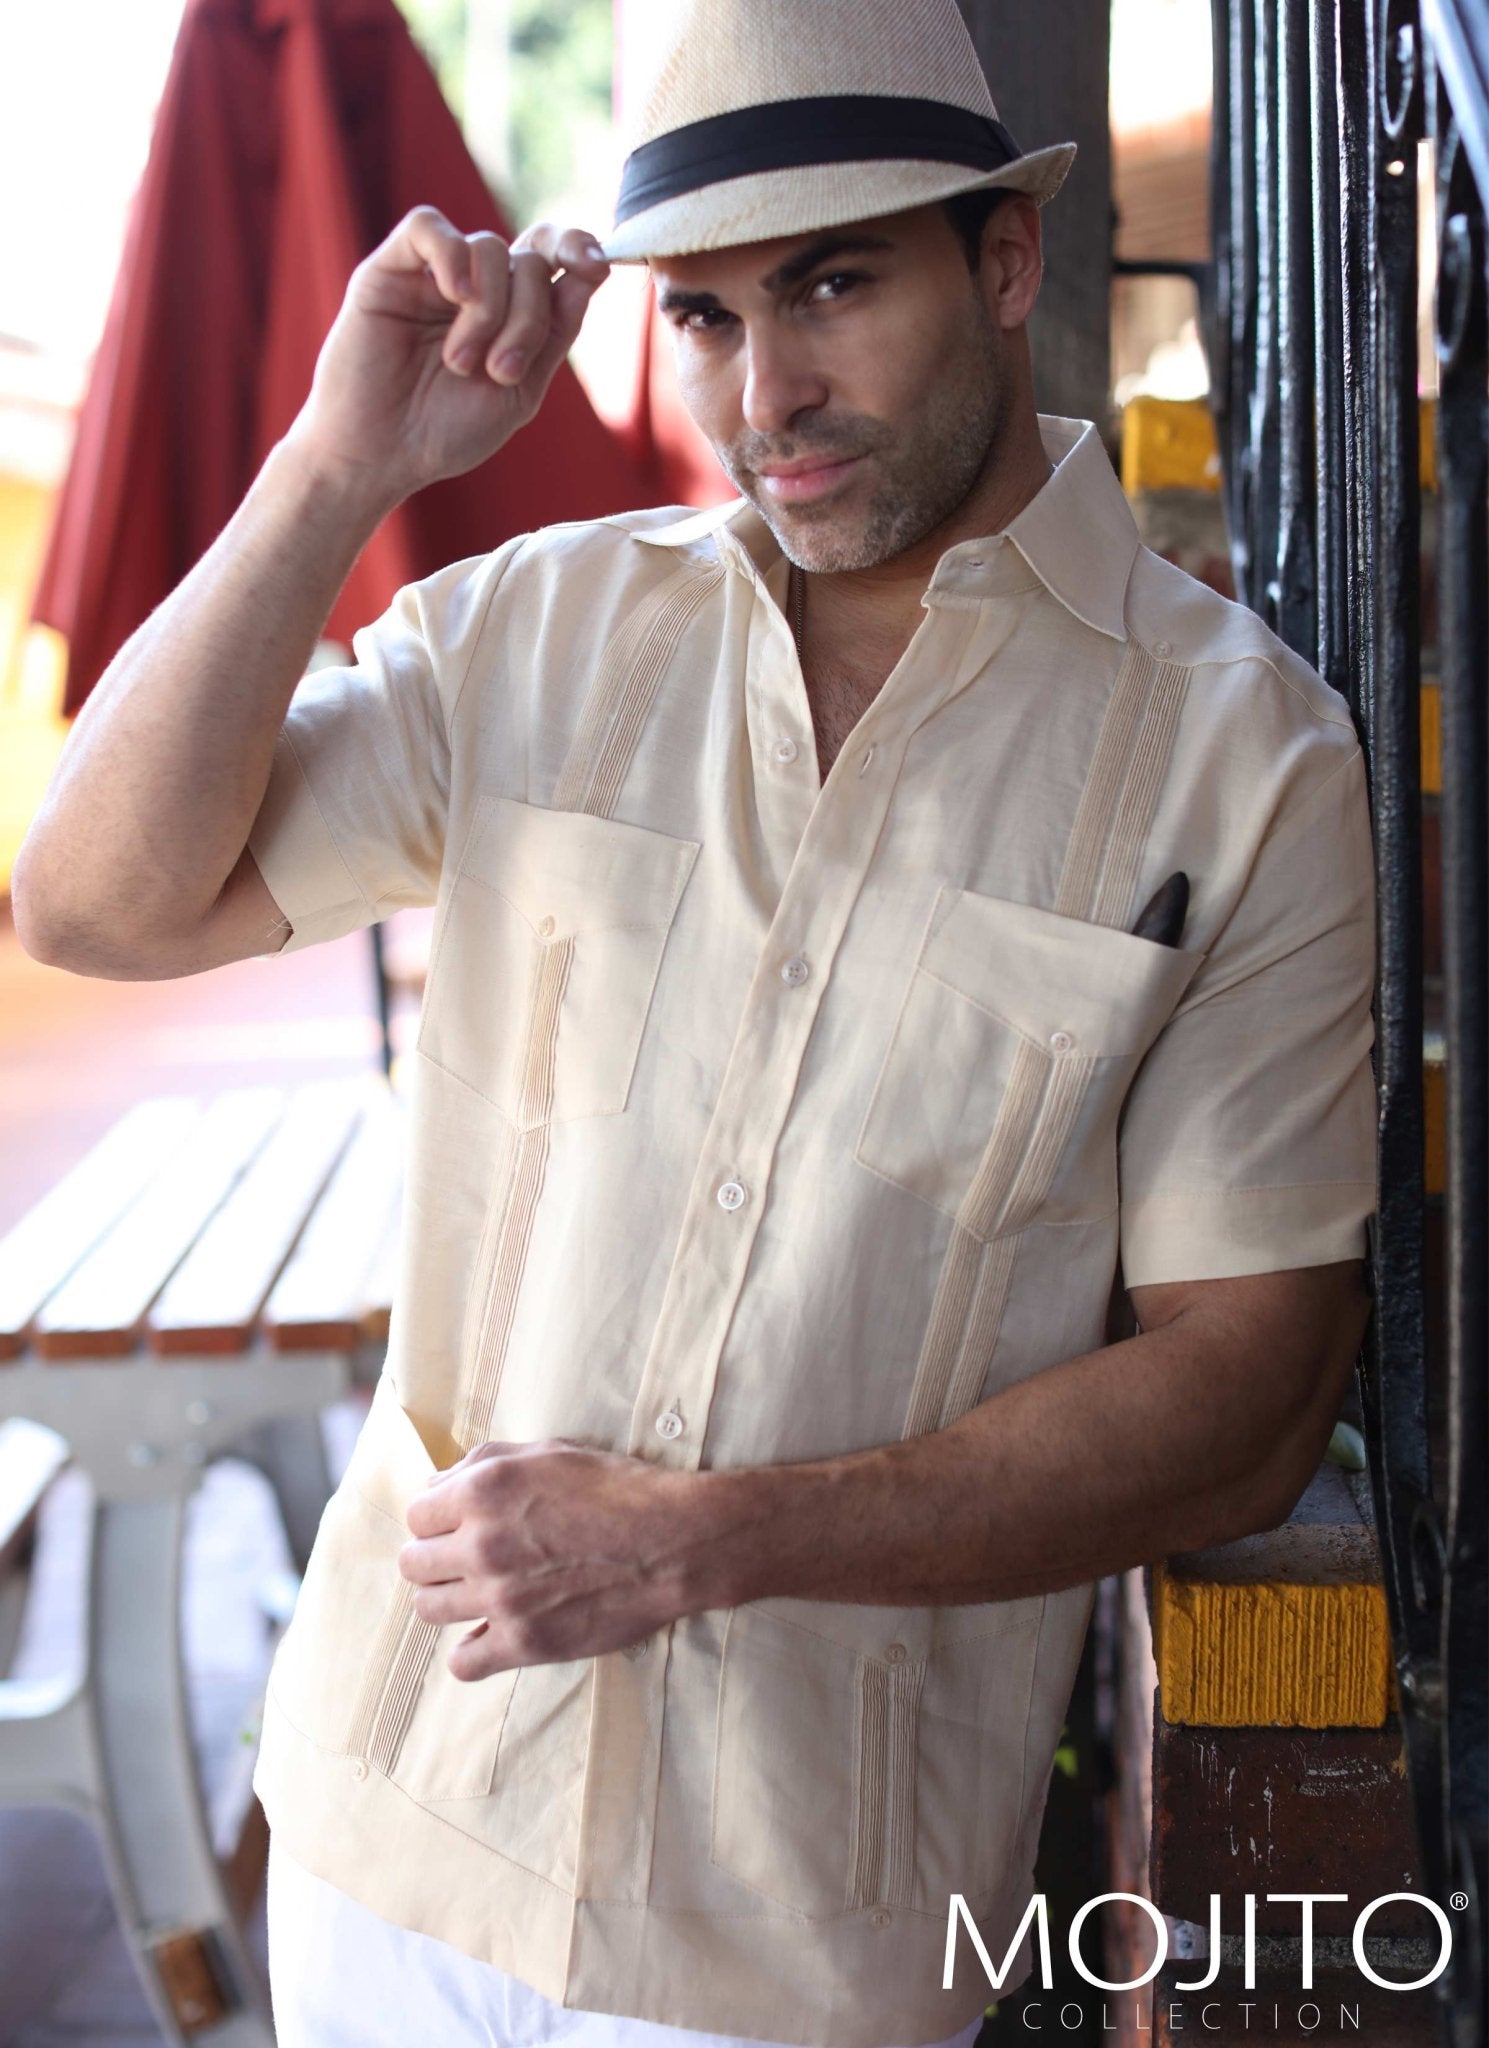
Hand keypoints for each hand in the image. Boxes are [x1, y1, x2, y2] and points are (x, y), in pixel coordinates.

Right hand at [283, 208, 610, 513]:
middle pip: (528, 260)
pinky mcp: (390, 268)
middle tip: (500, 372)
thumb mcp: (520, 391)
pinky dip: (451, 257)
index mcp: (509, 313)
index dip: (578, 247)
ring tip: (460, 363)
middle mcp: (474, 287)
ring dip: (488, 310)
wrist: (380, 455)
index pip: (550, 256)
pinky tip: (453, 296)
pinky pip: (428, 227)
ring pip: (487, 247)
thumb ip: (555, 333)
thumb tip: (592, 271)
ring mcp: (433, 274)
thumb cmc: (444, 431)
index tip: (597, 265)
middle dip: (528, 317)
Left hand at [397, 1435, 703, 1681]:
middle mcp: (482, 1544)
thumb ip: (485, 1462)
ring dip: (449, 1599)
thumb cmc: (618, 1488)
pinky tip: (493, 1632)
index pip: (417, 1514)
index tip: (458, 1524)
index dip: (437, 1517)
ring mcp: (500, 1598)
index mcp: (484, 1491)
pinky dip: (472, 1651)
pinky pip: (463, 1663)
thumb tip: (438, 1484)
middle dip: (435, 1557)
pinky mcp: (525, 1643)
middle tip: (466, 1558)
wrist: (675, 1542)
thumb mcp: (550, 1452)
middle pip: (414, 1564)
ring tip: (480, 1591)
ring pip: (429, 1609)